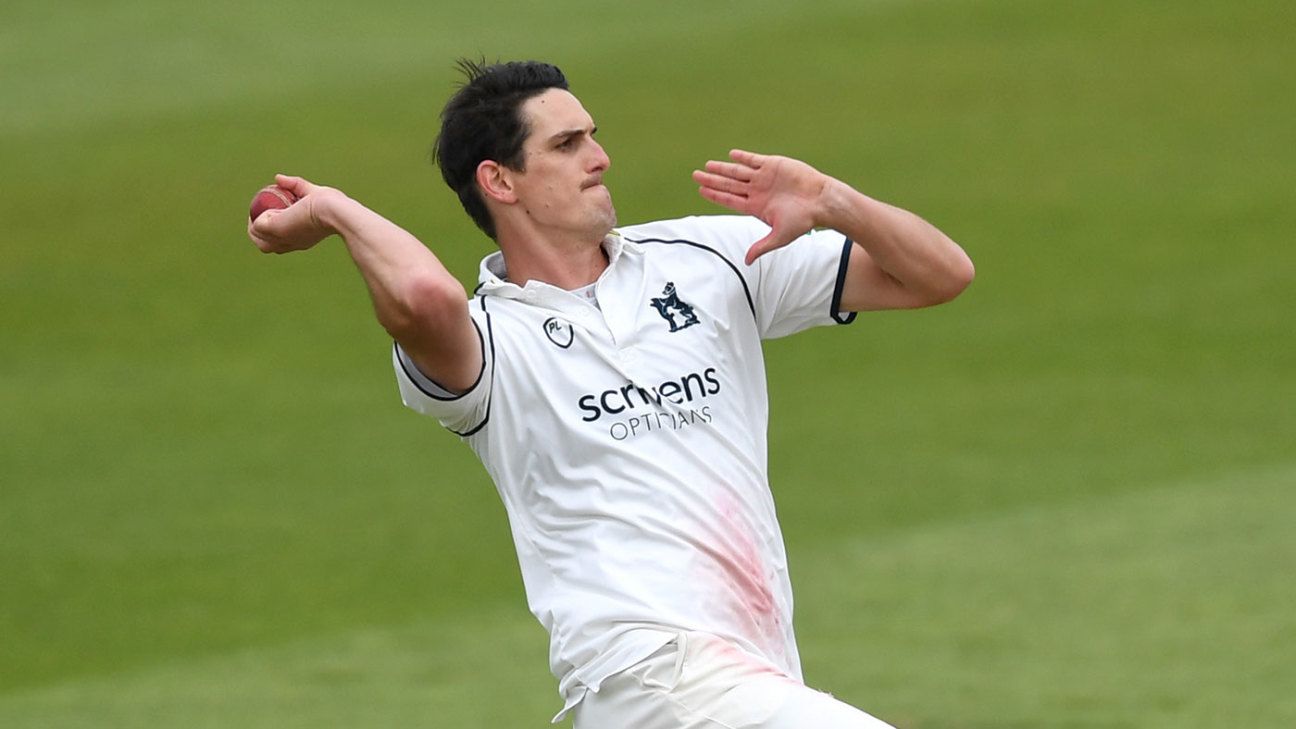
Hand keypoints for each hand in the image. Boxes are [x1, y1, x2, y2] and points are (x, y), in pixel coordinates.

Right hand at [247, 174, 339, 253]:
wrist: (335, 211)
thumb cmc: (333, 204)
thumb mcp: (311, 192)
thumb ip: (295, 185)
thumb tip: (277, 178)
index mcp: (302, 240)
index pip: (281, 242)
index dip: (271, 232)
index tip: (268, 216)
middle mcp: (291, 244)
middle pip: (266, 245)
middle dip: (257, 232)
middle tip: (256, 215)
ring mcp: (282, 238)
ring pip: (258, 239)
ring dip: (252, 227)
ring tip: (254, 213)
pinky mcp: (275, 229)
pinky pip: (256, 225)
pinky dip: (256, 217)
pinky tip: (261, 210)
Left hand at [692, 149, 831, 264]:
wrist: (821, 201)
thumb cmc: (803, 220)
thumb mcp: (779, 236)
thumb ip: (762, 246)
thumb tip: (747, 262)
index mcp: (756, 206)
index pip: (730, 200)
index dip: (715, 196)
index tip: (701, 191)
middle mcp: (757, 191)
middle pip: (729, 184)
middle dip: (712, 180)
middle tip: (695, 176)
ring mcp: (764, 177)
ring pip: (738, 171)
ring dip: (722, 168)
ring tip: (707, 166)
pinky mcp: (774, 165)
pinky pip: (754, 160)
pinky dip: (743, 157)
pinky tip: (731, 155)